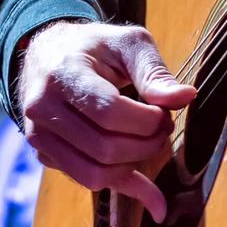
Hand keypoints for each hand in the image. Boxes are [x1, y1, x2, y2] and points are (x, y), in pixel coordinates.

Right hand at [17, 20, 193, 220]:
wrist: (47, 53)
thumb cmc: (94, 46)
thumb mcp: (127, 44)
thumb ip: (154, 72)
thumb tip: (187, 97)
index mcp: (63, 73)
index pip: (110, 112)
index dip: (146, 121)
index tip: (165, 114)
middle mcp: (42, 108)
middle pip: (104, 148)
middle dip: (145, 145)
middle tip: (163, 129)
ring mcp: (39, 136)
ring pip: (94, 174)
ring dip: (133, 166)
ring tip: (150, 143)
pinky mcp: (43, 155)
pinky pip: (85, 180)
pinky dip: (118, 182)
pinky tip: (143, 182)